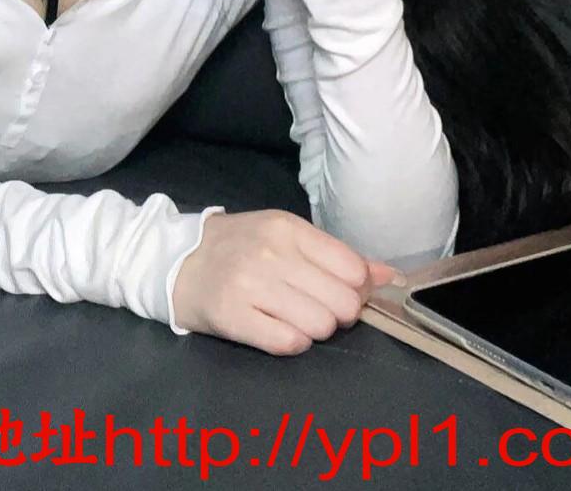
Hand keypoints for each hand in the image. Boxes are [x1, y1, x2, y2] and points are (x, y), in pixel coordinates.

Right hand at [172, 209, 402, 352]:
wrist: (178, 262)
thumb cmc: (241, 248)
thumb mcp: (287, 238)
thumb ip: (338, 256)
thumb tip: (392, 276)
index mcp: (287, 228)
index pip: (352, 268)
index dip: (356, 289)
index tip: (338, 290)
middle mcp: (270, 253)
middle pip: (342, 303)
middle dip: (338, 314)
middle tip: (315, 307)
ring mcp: (250, 284)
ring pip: (320, 326)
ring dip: (314, 329)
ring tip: (293, 317)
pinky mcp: (233, 316)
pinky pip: (289, 343)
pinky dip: (291, 342)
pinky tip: (277, 329)